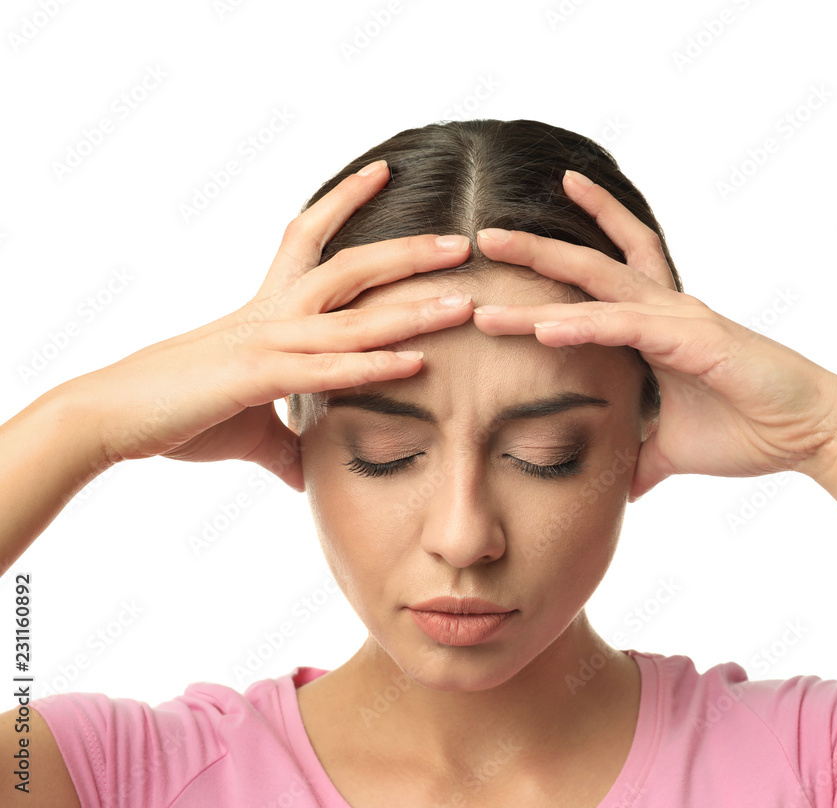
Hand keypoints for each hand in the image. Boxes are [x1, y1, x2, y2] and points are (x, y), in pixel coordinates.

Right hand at [61, 161, 474, 490]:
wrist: (111, 416)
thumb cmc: (177, 411)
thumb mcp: (247, 425)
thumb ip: (285, 442)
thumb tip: (307, 473)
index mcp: (268, 310)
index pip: (308, 236)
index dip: (345, 200)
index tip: (383, 171)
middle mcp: (273, 313)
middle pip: (349, 265)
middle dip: (407, 252)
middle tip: (462, 242)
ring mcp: (265, 341)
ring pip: (351, 316)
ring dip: (411, 310)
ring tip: (463, 303)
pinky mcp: (255, 376)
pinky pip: (325, 369)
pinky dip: (372, 366)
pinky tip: (416, 363)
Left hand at [472, 170, 836, 500]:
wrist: (814, 434)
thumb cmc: (750, 429)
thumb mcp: (673, 447)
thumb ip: (640, 458)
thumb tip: (619, 486)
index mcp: (658, 327)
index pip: (604, 277)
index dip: (565, 252)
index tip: (515, 246)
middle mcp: (665, 311)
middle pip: (590, 265)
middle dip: (537, 246)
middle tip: (484, 233)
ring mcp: (680, 321)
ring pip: (599, 286)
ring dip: (543, 270)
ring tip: (494, 252)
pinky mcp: (697, 342)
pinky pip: (629, 328)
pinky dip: (585, 326)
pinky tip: (544, 327)